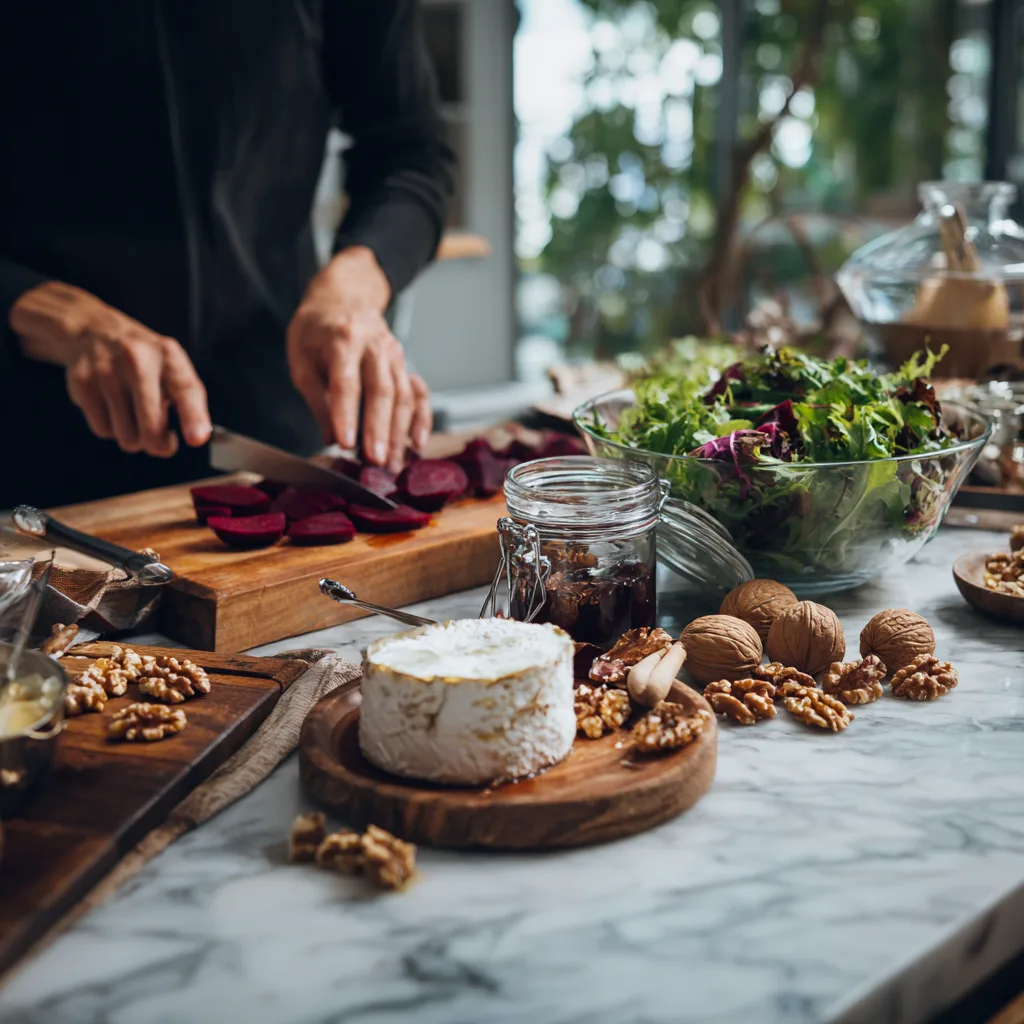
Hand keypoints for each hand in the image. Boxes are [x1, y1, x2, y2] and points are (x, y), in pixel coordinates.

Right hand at [9, 281, 210, 456]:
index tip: (196, 439)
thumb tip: (198, 436)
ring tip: (135, 418)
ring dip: (134, 439)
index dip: (193, 417)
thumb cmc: (144, 360)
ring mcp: (106, 372)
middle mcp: (137, 361)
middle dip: (159, 446)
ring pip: (126, 437)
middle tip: (163, 442)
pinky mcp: (83, 384)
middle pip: (151, 428)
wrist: (95, 331)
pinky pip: (103, 430)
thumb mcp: (173, 368)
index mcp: (168, 356)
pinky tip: (114, 410)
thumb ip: (189, 400)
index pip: (185, 388)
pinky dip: (112, 429)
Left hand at [286, 247, 431, 470]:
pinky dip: (421, 418)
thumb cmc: (316, 331)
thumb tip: (330, 437)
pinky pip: (418, 393)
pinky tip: (417, 443)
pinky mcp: (405, 365)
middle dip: (379, 429)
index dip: (346, 415)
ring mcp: (394, 354)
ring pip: (403, 396)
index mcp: (343, 340)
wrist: (343, 299)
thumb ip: (317, 399)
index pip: (346, 382)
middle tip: (374, 461)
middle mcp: (374, 345)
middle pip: (382, 390)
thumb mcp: (301, 359)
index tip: (344, 444)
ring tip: (392, 463)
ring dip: (399, 432)